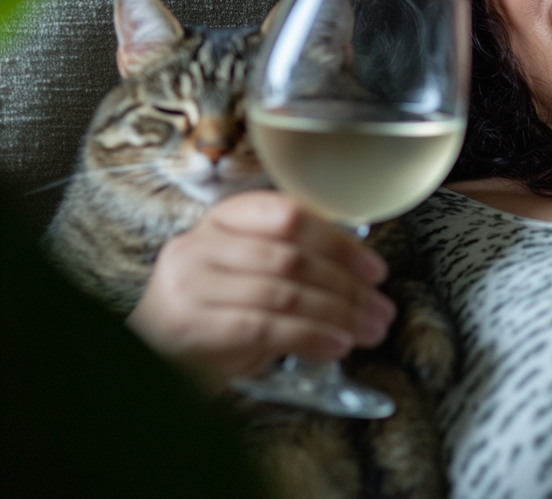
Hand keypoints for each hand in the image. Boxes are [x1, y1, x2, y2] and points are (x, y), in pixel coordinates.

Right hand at [127, 191, 395, 388]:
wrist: (149, 359)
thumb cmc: (212, 313)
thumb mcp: (249, 275)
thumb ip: (292, 260)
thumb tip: (360, 272)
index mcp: (221, 220)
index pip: (287, 214)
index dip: (338, 240)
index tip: (374, 268)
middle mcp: (200, 245)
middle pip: (291, 256)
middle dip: (347, 286)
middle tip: (380, 307)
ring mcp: (190, 284)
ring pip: (283, 292)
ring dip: (338, 314)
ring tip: (368, 330)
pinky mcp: (190, 326)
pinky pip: (265, 328)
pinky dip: (310, 337)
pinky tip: (337, 345)